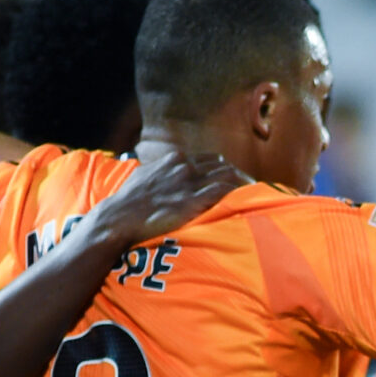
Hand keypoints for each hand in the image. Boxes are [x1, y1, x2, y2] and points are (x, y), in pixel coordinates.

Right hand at [93, 149, 247, 247]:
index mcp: (175, 159)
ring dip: (244, 185)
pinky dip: (238, 194)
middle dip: (240, 177)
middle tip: (253, 189)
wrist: (118, 217)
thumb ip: (161, 173)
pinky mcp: (191, 201)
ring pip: (227, 176)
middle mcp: (184, 167)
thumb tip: (165, 176)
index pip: (211, 160)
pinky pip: (223, 192)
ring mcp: (189, 183)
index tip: (236, 180)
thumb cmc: (129, 202)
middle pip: (223, 167)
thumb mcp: (145, 177)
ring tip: (257, 195)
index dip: (226, 170)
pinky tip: (248, 200)